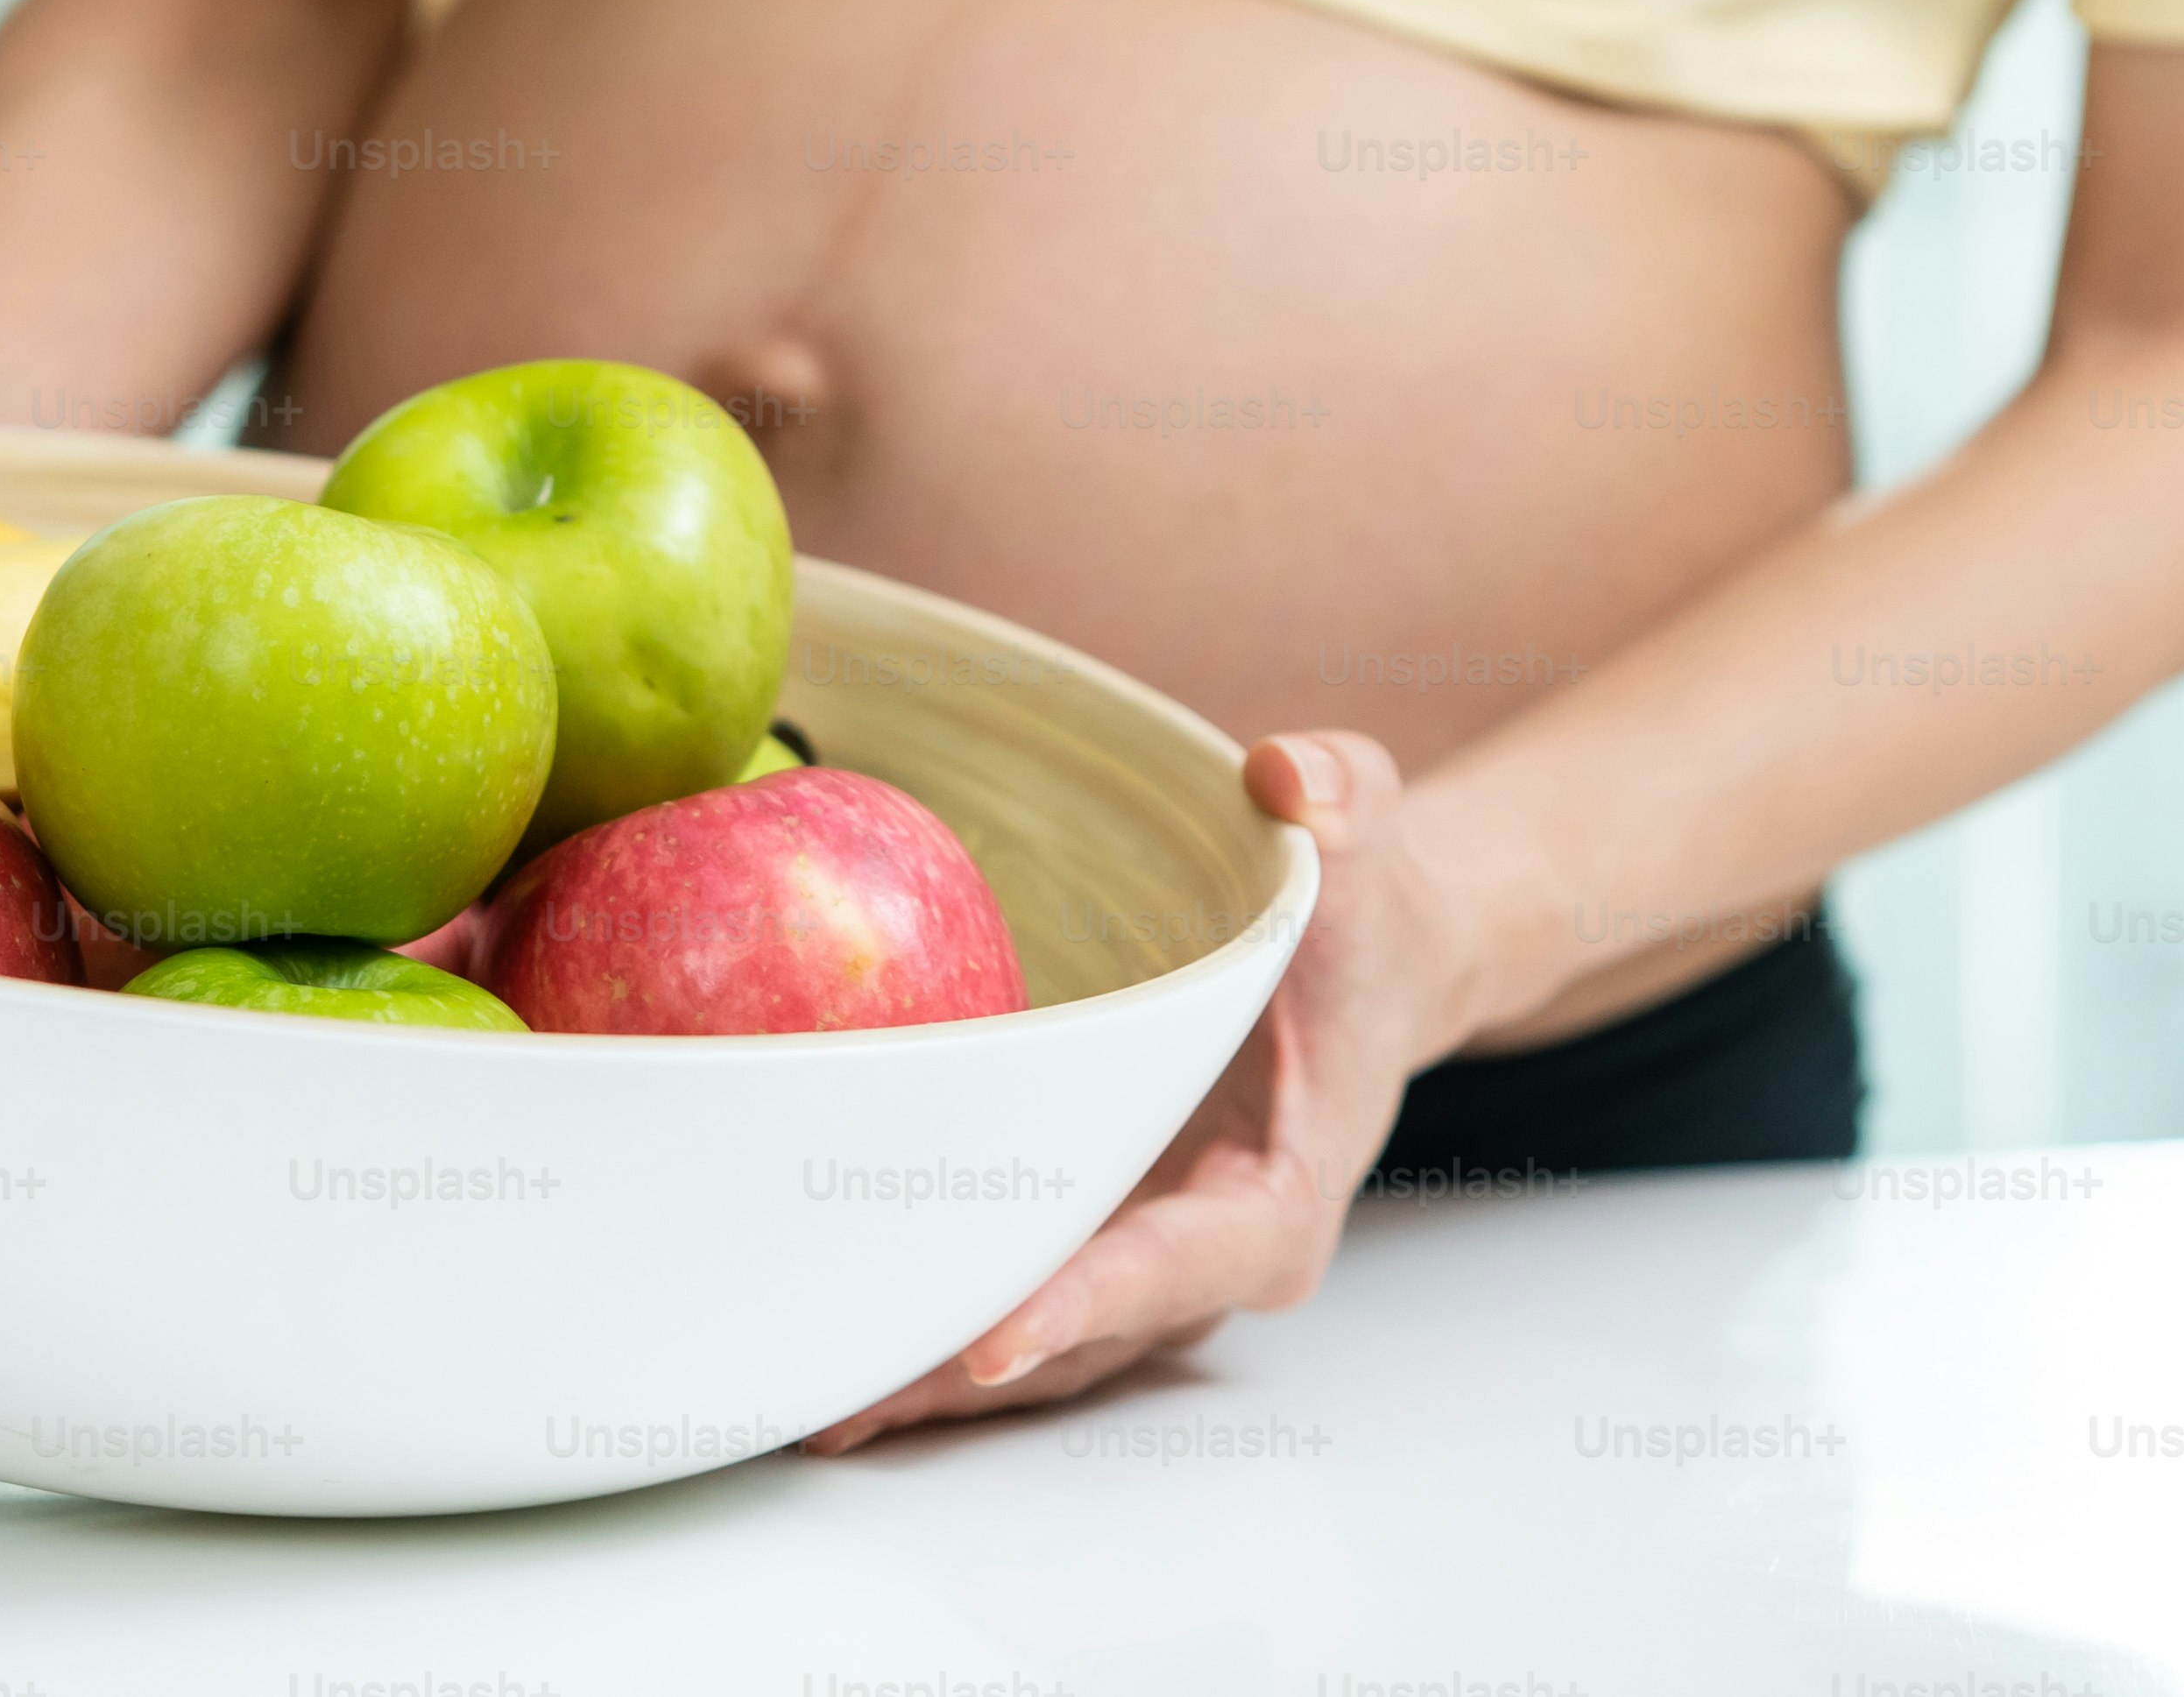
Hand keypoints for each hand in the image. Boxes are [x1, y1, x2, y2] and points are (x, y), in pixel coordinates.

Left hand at [805, 727, 1479, 1451]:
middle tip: (842, 1397)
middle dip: (962, 1368)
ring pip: (1038, 1347)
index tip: (992, 1338)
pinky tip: (835, 1337)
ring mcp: (1150, 1257)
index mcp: (1280, 1195)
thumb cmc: (1367, 907)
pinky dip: (933, 1322)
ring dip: (928, 1375)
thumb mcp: (1366, 832)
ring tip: (808, 1404)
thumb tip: (1290, 780)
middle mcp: (1211, 1254)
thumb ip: (1341, 803)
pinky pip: (1014, 1296)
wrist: (1375, 956)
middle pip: (1081, 1336)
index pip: (1177, 1265)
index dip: (1085, 1300)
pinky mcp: (1101, 1237)